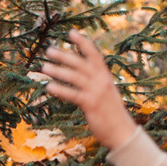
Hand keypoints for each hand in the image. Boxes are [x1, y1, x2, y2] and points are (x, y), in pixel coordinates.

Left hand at [35, 29, 138, 150]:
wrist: (123, 132)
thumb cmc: (113, 114)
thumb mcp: (107, 93)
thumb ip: (96, 83)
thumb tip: (82, 76)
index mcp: (105, 76)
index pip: (94, 54)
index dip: (83, 42)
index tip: (71, 33)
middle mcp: (101, 81)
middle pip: (80, 63)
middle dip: (64, 55)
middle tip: (49, 50)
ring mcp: (96, 92)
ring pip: (74, 76)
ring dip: (57, 71)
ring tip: (43, 67)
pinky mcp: (90, 104)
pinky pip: (72, 94)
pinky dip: (60, 90)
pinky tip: (48, 87)